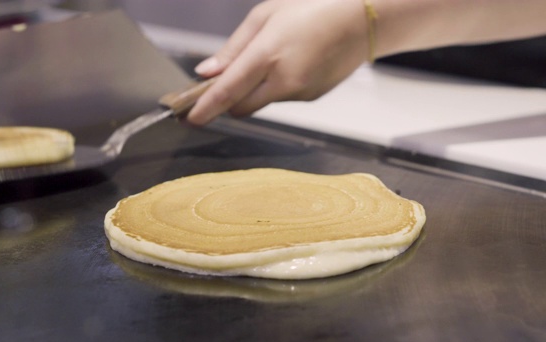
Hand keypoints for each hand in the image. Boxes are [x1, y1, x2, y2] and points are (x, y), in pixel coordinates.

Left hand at [187, 0, 369, 124]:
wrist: (362, 20)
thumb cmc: (311, 8)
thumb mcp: (265, 16)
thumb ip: (233, 48)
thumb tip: (207, 73)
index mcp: (267, 55)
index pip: (227, 91)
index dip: (206, 107)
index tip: (190, 119)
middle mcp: (283, 80)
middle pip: (240, 107)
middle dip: (228, 101)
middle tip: (224, 84)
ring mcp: (299, 93)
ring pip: (262, 102)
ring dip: (255, 90)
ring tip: (274, 57)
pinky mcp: (311, 98)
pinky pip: (282, 98)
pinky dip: (277, 87)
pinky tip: (294, 63)